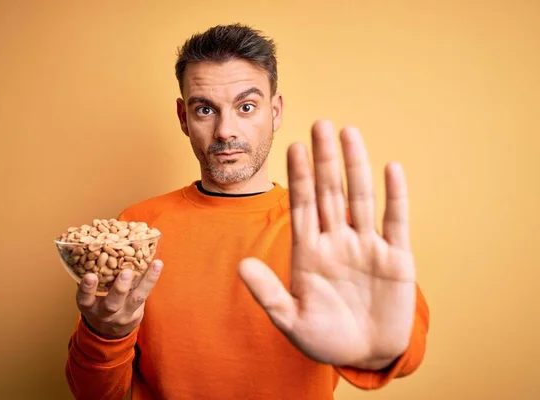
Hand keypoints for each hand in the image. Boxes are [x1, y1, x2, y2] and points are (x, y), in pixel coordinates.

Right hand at [76, 260, 163, 339]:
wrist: (109, 331)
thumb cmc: (97, 304)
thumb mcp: (89, 297)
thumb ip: (90, 279)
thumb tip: (90, 249)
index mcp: (89, 306)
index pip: (85, 299)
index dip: (87, 288)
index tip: (90, 276)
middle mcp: (105, 313)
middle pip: (112, 304)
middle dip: (119, 289)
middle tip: (126, 272)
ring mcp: (123, 314)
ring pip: (136, 299)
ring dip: (146, 281)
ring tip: (155, 264)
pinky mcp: (137, 313)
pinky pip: (145, 295)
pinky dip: (151, 279)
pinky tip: (157, 265)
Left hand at [238, 121, 415, 369]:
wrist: (365, 356)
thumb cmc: (325, 339)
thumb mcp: (292, 320)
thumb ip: (268, 293)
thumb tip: (241, 265)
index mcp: (309, 252)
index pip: (302, 205)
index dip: (299, 176)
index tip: (292, 146)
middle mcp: (337, 241)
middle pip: (329, 192)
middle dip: (324, 159)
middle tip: (320, 123)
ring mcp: (366, 246)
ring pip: (360, 197)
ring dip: (356, 166)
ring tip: (349, 133)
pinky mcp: (396, 258)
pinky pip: (395, 221)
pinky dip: (395, 196)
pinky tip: (391, 167)